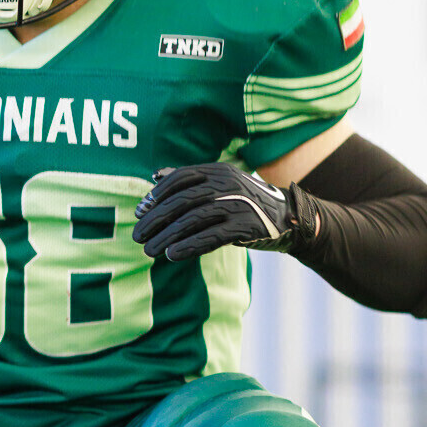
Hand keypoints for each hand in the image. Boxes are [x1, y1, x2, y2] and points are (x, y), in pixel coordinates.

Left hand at [133, 162, 312, 262]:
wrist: (289, 219)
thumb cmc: (245, 202)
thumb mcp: (220, 184)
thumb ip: (190, 179)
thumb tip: (155, 175)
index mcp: (219, 170)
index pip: (180, 178)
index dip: (156, 195)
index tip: (139, 211)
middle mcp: (228, 184)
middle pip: (182, 200)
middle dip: (155, 219)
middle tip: (137, 235)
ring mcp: (238, 205)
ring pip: (193, 220)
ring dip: (166, 236)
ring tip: (148, 250)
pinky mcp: (246, 227)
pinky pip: (211, 237)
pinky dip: (189, 246)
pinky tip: (172, 255)